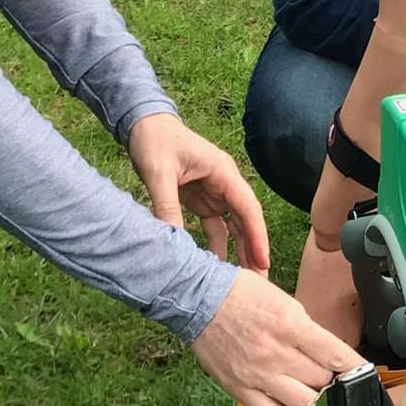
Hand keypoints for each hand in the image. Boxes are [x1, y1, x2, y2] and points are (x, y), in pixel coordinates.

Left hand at [129, 114, 270, 272]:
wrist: (143, 124)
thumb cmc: (154, 141)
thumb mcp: (158, 173)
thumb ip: (166, 206)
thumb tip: (173, 243)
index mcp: (223, 173)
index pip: (248, 208)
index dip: (258, 236)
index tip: (263, 261)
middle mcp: (224, 184)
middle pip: (246, 222)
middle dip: (254, 250)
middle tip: (259, 281)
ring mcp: (215, 193)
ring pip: (234, 227)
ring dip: (238, 251)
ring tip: (242, 280)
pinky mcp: (202, 201)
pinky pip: (215, 227)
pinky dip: (217, 246)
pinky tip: (215, 267)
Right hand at [191, 270, 364, 405]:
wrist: (198, 299)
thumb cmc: (241, 295)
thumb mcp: (284, 302)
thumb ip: (308, 331)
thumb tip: (327, 354)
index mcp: (291, 327)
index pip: (336, 355)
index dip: (356, 369)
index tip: (364, 375)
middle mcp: (277, 354)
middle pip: (322, 382)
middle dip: (331, 380)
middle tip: (330, 378)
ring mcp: (258, 375)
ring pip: (303, 405)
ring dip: (315, 401)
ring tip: (315, 394)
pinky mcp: (240, 389)